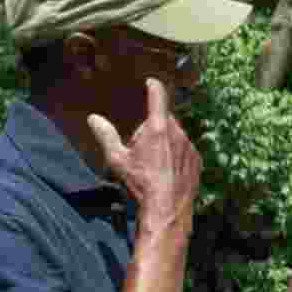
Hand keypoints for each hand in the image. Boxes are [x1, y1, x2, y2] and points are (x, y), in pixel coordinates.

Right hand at [87, 78, 200, 234]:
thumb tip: (93, 119)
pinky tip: (167, 172)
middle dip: (153, 129)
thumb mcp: (117, 159)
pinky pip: (185, 151)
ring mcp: (190, 147)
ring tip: (154, 165)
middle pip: (164, 121)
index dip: (154, 87)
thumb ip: (106, 135)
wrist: (167, 208)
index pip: (158, 97)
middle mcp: (178, 133)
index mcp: (158, 128)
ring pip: (176, 136)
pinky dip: (177, 156)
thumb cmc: (140, 183)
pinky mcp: (197, 160)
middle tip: (142, 150)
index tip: (151, 82)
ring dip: (166, 143)